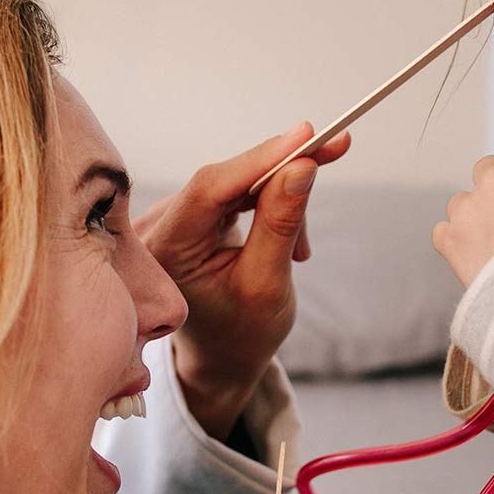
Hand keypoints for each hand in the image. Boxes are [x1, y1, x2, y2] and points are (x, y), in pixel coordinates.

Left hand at [134, 122, 350, 439]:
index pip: (211, 187)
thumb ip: (280, 225)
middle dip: (282, 172)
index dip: (261, 158)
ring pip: (235, 182)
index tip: (307, 136)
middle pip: (225, 178)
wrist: (222, 358)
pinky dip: (267, 204)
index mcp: (165, 252)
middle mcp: (156, 228)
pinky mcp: (187, 214)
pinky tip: (286, 241)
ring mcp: (169, 219)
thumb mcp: (268, 286)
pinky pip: (233, 190)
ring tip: (299, 251)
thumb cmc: (242, 333)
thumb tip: (302, 166)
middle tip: (336, 147)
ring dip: (279, 200)